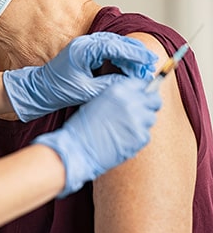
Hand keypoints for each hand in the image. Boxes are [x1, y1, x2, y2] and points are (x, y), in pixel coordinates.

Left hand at [2, 32, 157, 121]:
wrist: (40, 89)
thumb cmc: (59, 90)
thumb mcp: (87, 91)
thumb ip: (110, 85)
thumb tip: (132, 83)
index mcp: (83, 50)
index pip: (115, 46)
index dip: (134, 54)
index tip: (149, 61)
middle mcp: (84, 43)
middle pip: (116, 42)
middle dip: (135, 53)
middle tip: (150, 64)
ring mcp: (84, 45)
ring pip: (113, 44)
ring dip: (128, 54)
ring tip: (143, 67)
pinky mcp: (85, 51)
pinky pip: (107, 49)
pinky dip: (119, 56)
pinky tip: (128, 66)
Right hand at [33, 77, 161, 196]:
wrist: (78, 148)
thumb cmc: (83, 126)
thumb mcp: (98, 101)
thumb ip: (118, 96)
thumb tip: (135, 96)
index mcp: (118, 90)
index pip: (142, 84)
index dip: (143, 91)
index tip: (142, 96)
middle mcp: (131, 102)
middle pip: (154, 100)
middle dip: (149, 105)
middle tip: (140, 112)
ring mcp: (138, 120)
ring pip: (151, 118)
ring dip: (142, 122)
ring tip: (124, 128)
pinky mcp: (141, 138)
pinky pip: (146, 135)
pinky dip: (137, 137)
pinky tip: (122, 138)